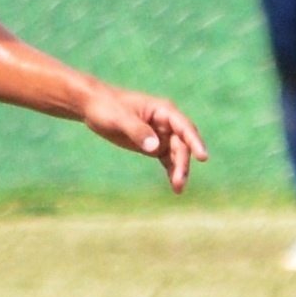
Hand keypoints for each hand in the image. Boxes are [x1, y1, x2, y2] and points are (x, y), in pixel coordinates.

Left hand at [77, 83, 207, 191]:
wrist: (93, 106)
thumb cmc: (107, 106)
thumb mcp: (120, 118)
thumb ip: (138, 131)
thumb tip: (155, 147)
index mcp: (163, 111)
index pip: (185, 127)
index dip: (195, 142)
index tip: (202, 157)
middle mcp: (166, 123)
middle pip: (182, 145)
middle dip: (183, 163)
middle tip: (179, 182)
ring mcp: (160, 135)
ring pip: (177, 154)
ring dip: (179, 170)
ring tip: (178, 190)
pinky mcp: (152, 145)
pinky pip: (167, 160)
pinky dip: (171, 172)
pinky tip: (175, 187)